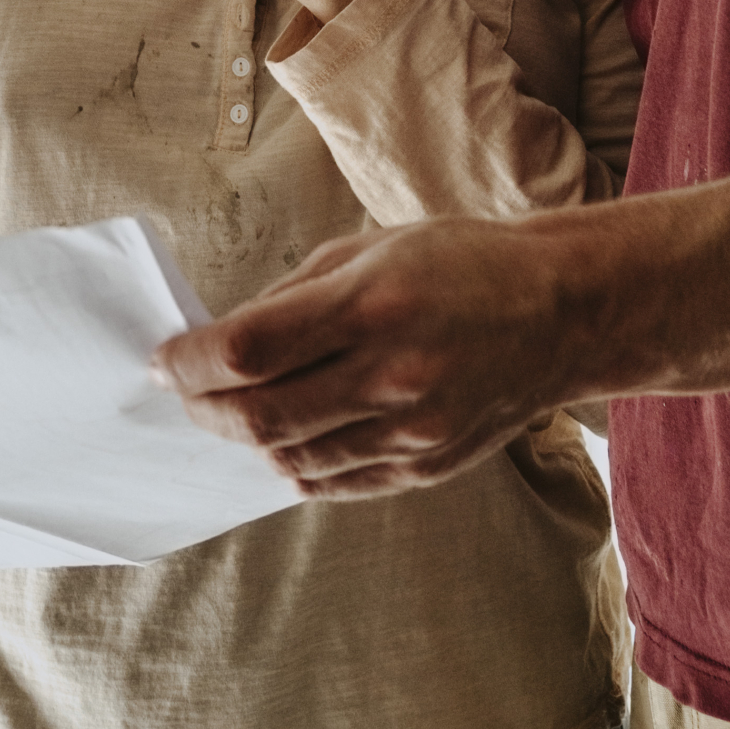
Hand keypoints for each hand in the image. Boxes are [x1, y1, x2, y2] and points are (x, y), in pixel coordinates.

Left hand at [152, 134, 729, 497]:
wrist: (565, 311)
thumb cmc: (463, 261)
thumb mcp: (372, 246)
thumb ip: (298, 295)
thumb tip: (227, 339)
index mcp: (371, 303)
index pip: (247, 349)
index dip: (190, 360)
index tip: (164, 356)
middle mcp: (390, 375)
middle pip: (260, 418)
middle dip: (205, 409)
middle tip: (183, 391)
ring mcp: (412, 431)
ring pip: (292, 461)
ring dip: (245, 441)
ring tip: (228, 412)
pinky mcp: (428, 468)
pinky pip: (337, 482)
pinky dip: (295, 465)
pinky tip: (283, 437)